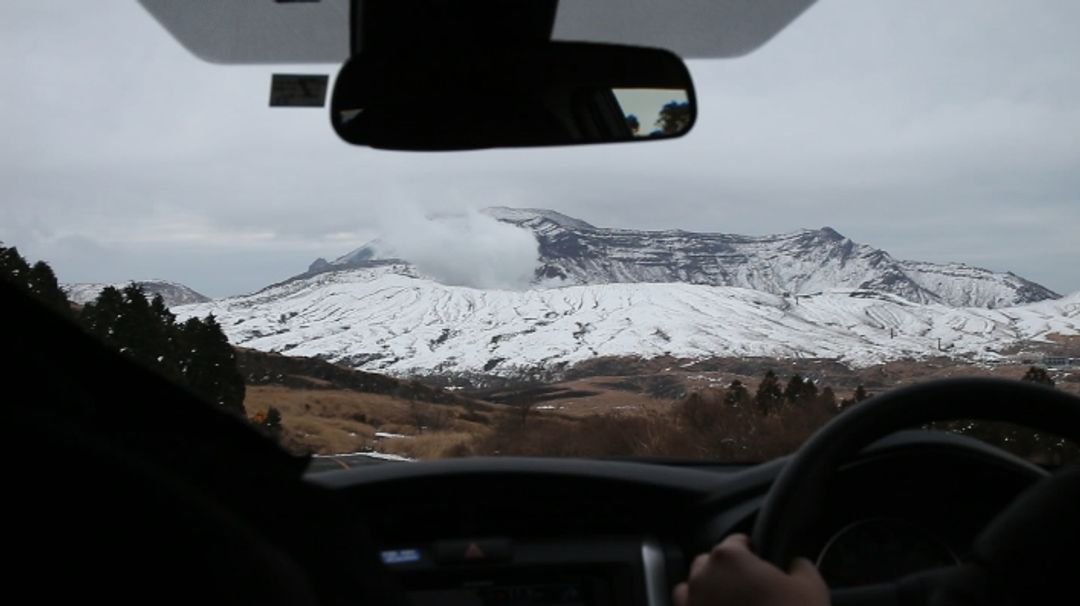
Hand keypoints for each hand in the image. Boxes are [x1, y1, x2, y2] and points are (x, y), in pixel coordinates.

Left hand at [673, 534, 828, 605]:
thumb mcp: (812, 587)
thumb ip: (801, 566)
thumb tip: (796, 564)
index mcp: (729, 557)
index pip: (737, 542)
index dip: (752, 551)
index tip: (763, 563)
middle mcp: (702, 577)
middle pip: (710, 562)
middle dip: (728, 570)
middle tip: (750, 587)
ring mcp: (691, 603)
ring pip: (694, 586)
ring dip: (710, 589)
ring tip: (732, 603)